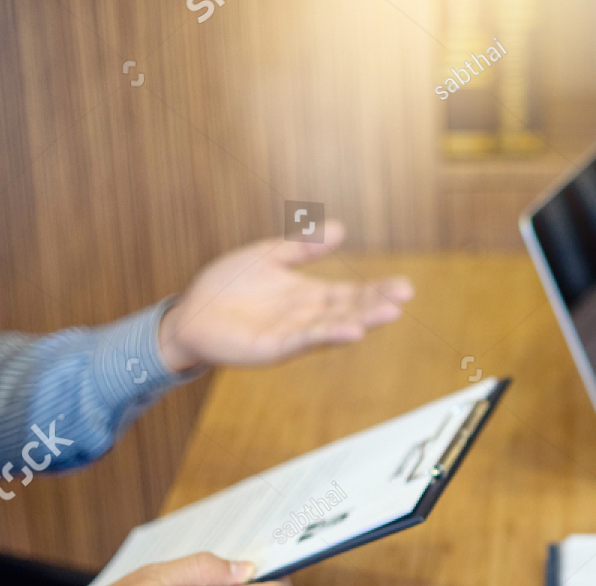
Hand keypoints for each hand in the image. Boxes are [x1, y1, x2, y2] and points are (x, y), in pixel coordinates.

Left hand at [157, 220, 413, 372]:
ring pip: (334, 326)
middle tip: (404, 295)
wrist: (191, 313)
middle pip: (350, 309)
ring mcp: (293, 334)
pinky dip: (328, 335)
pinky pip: (305, 340)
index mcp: (309, 295)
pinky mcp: (274, 347)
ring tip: (388, 314)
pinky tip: (351, 331)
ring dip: (362, 321)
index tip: (404, 286)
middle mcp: (307, 316)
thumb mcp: (269, 256)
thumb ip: (303, 246)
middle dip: (377, 303)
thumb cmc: (228, 286)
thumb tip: (341, 229)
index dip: (377, 290)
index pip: (352, 293)